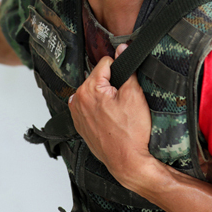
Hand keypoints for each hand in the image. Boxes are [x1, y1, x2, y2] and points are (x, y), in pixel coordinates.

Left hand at [67, 45, 157, 189]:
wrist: (127, 162)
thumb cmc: (131, 134)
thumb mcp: (134, 95)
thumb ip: (127, 69)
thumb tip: (122, 49)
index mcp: (88, 89)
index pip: (105, 63)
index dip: (120, 69)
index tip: (127, 83)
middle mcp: (77, 100)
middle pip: (98, 78)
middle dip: (111, 84)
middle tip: (124, 101)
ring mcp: (77, 114)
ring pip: (94, 93)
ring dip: (104, 96)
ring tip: (117, 112)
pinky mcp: (80, 125)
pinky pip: (90, 108)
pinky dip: (99, 109)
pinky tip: (110, 119)